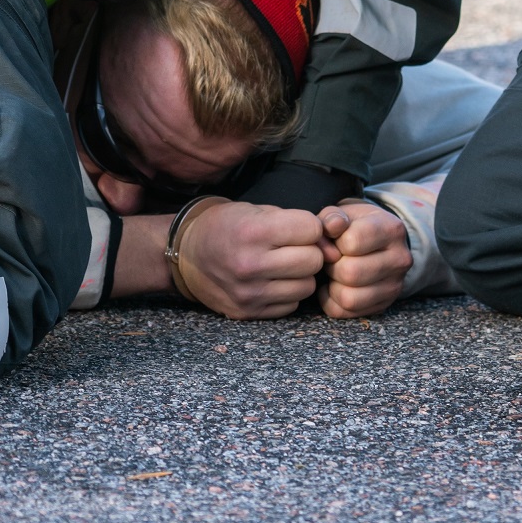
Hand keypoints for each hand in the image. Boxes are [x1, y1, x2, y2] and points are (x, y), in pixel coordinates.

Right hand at [176, 200, 325, 319]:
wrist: (188, 254)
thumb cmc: (229, 226)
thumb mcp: (258, 210)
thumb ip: (297, 224)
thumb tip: (333, 248)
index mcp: (253, 232)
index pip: (311, 229)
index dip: (310, 226)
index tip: (298, 226)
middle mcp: (251, 265)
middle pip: (313, 260)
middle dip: (309, 251)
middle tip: (293, 246)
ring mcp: (249, 293)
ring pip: (306, 286)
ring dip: (301, 274)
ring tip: (283, 264)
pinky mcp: (248, 312)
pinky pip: (291, 306)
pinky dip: (288, 293)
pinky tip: (273, 281)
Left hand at [316, 200, 412, 318]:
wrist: (379, 241)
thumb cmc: (356, 225)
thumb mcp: (345, 213)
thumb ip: (332, 218)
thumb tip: (329, 230)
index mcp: (392, 229)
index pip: (353, 242)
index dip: (334, 242)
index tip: (334, 240)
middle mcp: (400, 259)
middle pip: (351, 273)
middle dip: (332, 266)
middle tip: (332, 258)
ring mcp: (395, 285)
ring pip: (349, 298)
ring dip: (332, 286)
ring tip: (334, 272)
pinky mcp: (385, 304)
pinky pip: (346, 312)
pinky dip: (331, 301)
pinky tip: (334, 286)